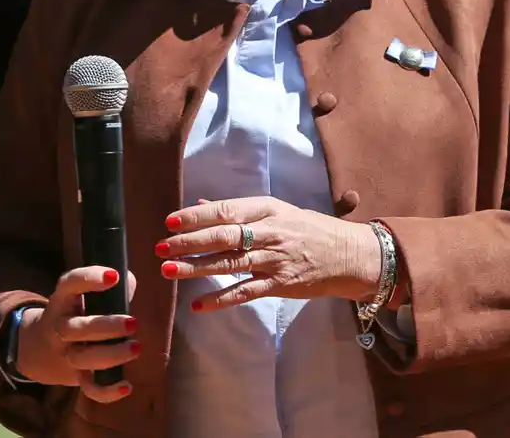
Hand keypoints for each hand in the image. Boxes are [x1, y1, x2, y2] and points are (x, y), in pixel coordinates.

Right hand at [15, 266, 140, 401]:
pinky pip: (87, 387)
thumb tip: (128, 281)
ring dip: (111, 355)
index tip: (114, 276)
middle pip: (76, 328)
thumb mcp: (82, 297)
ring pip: (82, 358)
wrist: (39, 348)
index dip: (89, 278)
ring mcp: (65, 353)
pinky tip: (126, 386)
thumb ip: (108, 289)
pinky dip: (106, 391)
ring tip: (136, 347)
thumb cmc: (74, 314)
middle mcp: (60, 326)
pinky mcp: (75, 376)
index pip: (69, 284)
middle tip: (133, 323)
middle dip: (105, 326)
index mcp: (62, 300)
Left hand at [157, 197, 381, 310]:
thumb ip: (238, 210)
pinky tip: (199, 304)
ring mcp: (274, 260)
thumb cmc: (308, 229)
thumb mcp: (275, 210)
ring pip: (230, 263)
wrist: (349, 255)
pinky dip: (222, 299)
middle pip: (223, 236)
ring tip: (169, 270)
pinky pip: (246, 292)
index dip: (195, 217)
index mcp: (265, 209)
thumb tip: (201, 204)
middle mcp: (268, 232)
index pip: (225, 211)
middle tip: (160, 247)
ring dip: (197, 268)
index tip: (169, 222)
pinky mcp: (280, 285)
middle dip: (189, 242)